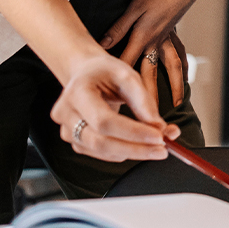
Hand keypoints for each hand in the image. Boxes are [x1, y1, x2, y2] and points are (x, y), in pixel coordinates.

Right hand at [49, 53, 176, 162]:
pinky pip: (101, 154)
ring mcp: (67, 131)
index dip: (132, 132)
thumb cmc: (106, 73)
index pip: (104, 120)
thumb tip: (160, 128)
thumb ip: (144, 102)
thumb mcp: (127, 76)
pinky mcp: (75, 142)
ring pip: (102, 151)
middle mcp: (65, 114)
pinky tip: (139, 145)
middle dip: (135, 149)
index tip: (159, 136)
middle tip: (162, 150)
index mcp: (77, 92)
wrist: (85, 74)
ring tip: (157, 147)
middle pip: (100, 142)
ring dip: (133, 152)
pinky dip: (124, 152)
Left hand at [99, 0, 208, 107]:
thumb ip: (119, 28)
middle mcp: (157, 43)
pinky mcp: (176, 34)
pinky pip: (180, 56)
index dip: (120, 85)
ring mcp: (169, 40)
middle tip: (149, 119)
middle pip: (150, 75)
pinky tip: (184, 80)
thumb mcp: (134, 7)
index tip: (115, 104)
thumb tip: (103, 46)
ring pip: (170, 70)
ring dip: (174, 88)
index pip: (128, 66)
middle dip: (149, 99)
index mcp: (143, 37)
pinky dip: (183, 70)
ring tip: (177, 105)